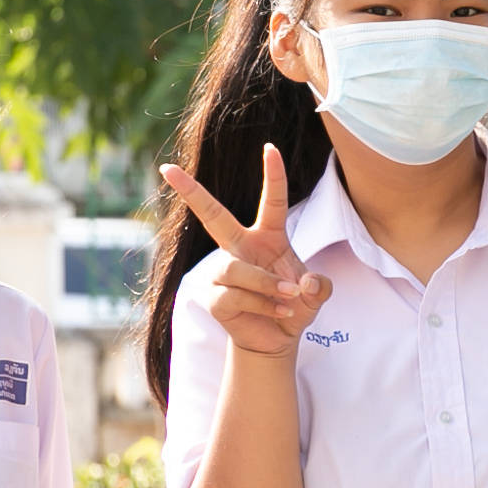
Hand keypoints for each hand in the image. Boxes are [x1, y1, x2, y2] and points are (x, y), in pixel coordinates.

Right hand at [159, 144, 332, 360]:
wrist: (277, 339)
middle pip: (213, 215)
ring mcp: (223, 271)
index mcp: (267, 236)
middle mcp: (240, 248)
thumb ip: (320, 287)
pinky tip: (278, 312)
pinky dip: (263, 305)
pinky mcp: (213, 297)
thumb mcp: (316, 296)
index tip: (270, 148)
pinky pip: (234, 295)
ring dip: (267, 285)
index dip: (273, 175)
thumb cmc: (294, 306)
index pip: (271, 201)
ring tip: (289, 298)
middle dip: (190, 191)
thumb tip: (306, 284)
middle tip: (168, 169)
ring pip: (237, 269)